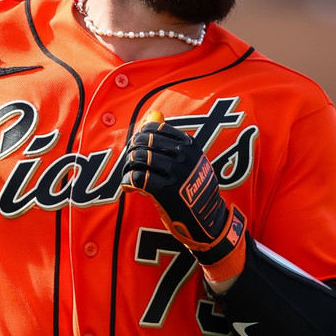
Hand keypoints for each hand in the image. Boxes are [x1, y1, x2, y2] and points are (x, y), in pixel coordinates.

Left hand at [122, 110, 246, 271]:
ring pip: (137, 159)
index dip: (140, 137)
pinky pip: (136, 178)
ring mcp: (174, 173)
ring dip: (128, 167)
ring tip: (129, 175)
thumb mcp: (191, 160)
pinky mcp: (164, 191)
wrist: (208, 220)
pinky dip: (128, 181)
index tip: (138, 147)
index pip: (154, 128)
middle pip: (143, 142)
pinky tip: (129, 187)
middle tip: (130, 163)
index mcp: (189, 145)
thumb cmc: (195, 189)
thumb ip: (171, 139)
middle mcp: (182, 155)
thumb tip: (153, 114)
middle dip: (132, 151)